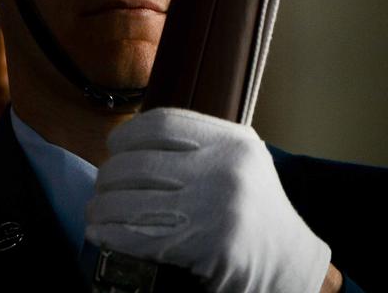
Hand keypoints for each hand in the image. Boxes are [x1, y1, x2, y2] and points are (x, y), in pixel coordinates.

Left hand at [86, 108, 331, 292]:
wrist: (291, 264)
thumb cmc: (256, 212)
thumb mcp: (239, 163)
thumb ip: (198, 146)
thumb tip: (130, 144)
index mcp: (233, 142)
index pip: (164, 123)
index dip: (128, 133)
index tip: (114, 145)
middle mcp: (226, 169)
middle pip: (141, 163)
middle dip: (109, 175)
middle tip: (101, 185)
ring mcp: (217, 208)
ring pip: (134, 201)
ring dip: (103, 207)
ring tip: (96, 211)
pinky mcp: (207, 246)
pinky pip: (140, 236)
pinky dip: (112, 234)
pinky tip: (101, 233)